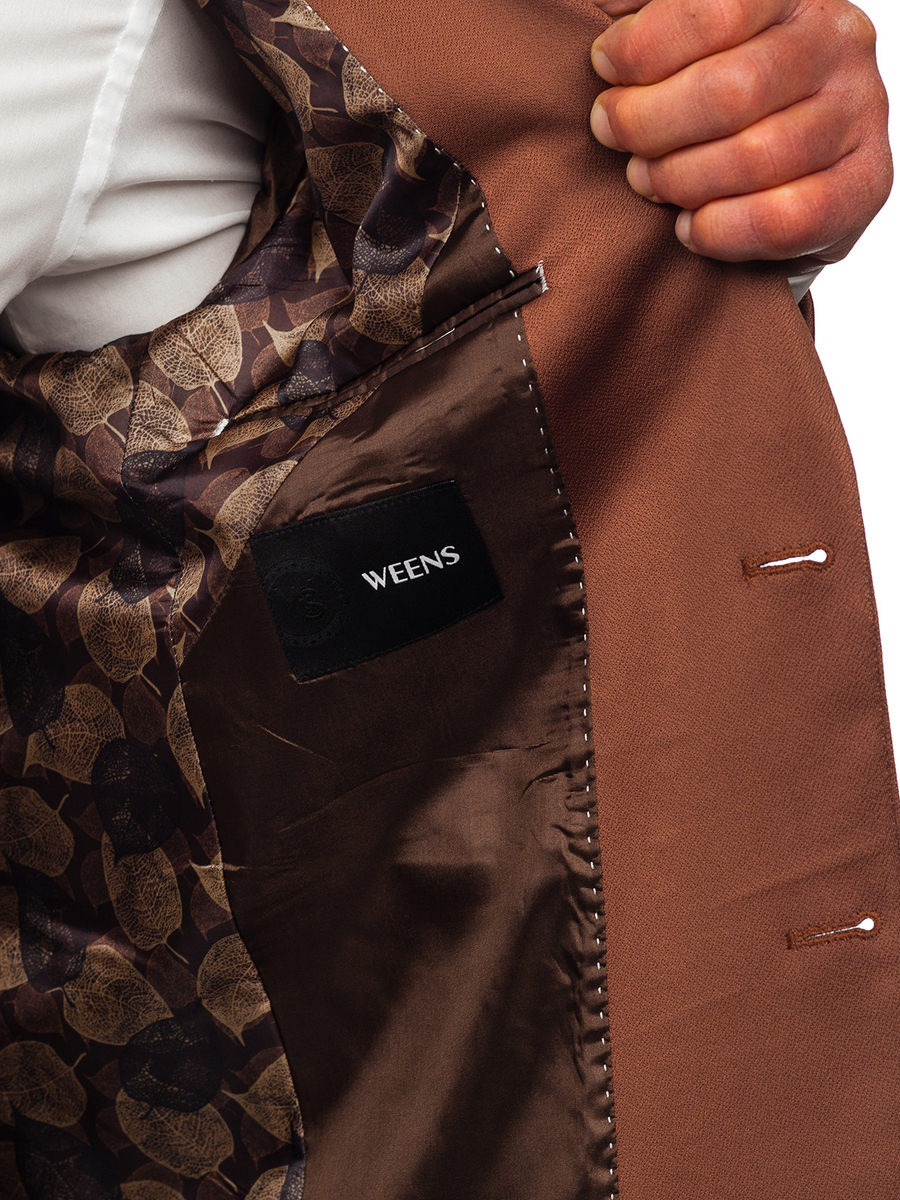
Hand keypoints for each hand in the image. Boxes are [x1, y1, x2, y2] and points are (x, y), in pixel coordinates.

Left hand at [589, 0, 892, 271]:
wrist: (780, 170)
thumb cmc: (711, 90)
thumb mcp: (681, 40)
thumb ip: (646, 12)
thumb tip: (608, 8)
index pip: (719, 9)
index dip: (646, 47)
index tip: (605, 69)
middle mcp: (838, 42)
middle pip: (734, 90)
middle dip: (650, 122)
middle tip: (614, 135)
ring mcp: (860, 112)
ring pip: (757, 157)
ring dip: (680, 178)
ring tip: (647, 180)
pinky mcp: (866, 184)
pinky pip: (789, 219)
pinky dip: (723, 230)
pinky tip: (689, 226)